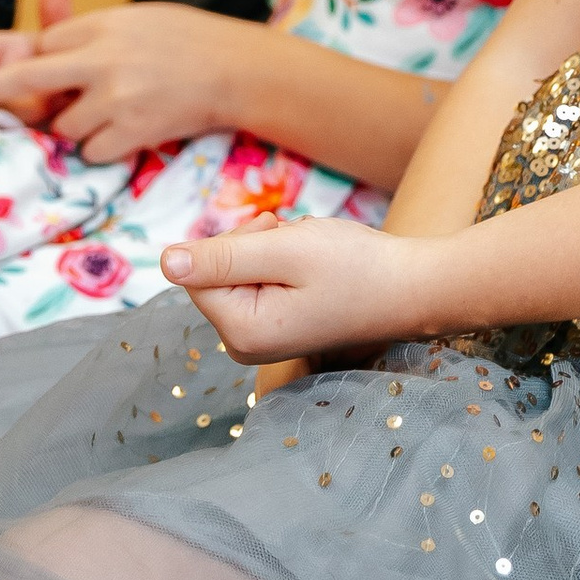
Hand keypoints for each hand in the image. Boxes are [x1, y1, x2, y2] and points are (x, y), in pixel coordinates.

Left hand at [0, 0, 247, 156]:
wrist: (237, 69)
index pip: (40, 45)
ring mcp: (117, 97)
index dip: (19, 62)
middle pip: (27, 77)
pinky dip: (102, 146)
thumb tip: (42, 33)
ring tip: (111, 113)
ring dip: (75, 126)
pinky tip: (127, 130)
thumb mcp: (134, 19)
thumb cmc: (186, 39)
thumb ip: (87, 28)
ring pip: (64, 125)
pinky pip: (91, 150)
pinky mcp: (133, 130)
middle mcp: (103, 59)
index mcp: (102, 25)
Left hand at [161, 214, 438, 364]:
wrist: (415, 288)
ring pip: (239, 272)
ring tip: (312, 255)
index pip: (195, 272)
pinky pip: (261, 282)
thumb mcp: (285, 250)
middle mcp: (245, 345)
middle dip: (252, 246)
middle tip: (298, 243)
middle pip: (215, 273)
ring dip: (271, 250)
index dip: (233, 242)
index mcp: (242, 332)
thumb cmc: (357, 268)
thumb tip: (165, 262)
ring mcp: (263, 339)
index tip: (277, 235)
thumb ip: (221, 256)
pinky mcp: (279, 328)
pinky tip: (316, 266)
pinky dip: (284, 263)